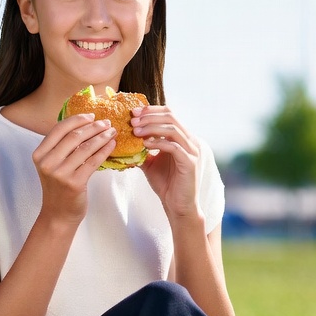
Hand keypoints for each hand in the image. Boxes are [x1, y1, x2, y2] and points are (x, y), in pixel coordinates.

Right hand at [32, 113, 116, 225]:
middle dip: (93, 127)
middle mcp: (47, 163)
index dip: (77, 119)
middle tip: (107, 123)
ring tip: (112, 132)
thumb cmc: (58, 188)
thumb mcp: (52, 165)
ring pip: (85, 147)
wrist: (58, 215)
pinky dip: (104, 150)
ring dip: (102, 137)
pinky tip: (112, 145)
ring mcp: (60, 173)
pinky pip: (93, 161)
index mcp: (39, 154)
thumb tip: (83, 124)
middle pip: (74, 136)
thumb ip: (61, 147)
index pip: (59, 129)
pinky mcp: (74, 183)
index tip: (91, 116)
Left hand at [132, 105, 201, 219]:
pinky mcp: (190, 162)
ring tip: (135, 131)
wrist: (177, 205)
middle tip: (132, 120)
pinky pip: (173, 147)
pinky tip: (145, 144)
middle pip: (170, 117)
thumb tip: (123, 139)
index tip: (133, 112)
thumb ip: (142, 149)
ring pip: (172, 129)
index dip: (151, 110)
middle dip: (149, 116)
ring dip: (151, 127)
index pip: (168, 114)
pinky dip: (158, 143)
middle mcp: (189, 140)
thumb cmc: (166, 184)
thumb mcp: (150, 162)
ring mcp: (192, 151)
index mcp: (182, 137)